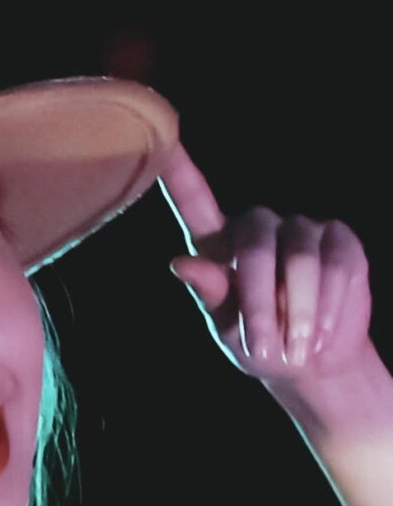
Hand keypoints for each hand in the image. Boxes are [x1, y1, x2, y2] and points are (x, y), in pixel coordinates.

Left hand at [159, 145, 372, 384]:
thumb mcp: (227, 328)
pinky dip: (328, 305)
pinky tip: (322, 331)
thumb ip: (210, 293)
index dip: (180, 174)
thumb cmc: (258, 345)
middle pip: (255, 245)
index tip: (166, 142)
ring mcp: (301, 230)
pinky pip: (337, 266)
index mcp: (218, 246)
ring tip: (296, 348)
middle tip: (263, 348)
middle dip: (261, 302)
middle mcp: (258, 227)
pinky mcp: (340, 241)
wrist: (312, 363)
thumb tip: (181, 263)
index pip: (195, 202)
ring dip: (299, 310)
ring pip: (300, 257)